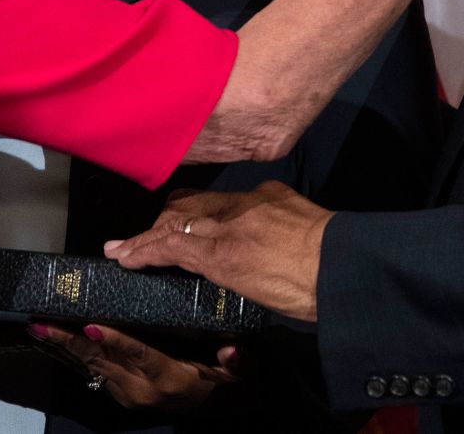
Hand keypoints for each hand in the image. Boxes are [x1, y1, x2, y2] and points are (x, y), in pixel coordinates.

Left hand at [27, 321, 239, 410]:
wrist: (215, 410)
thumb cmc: (225, 382)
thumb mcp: (239, 373)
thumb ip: (237, 362)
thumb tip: (233, 350)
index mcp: (169, 378)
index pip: (139, 354)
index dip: (115, 340)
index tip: (90, 325)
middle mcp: (142, 390)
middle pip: (102, 360)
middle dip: (69, 340)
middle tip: (41, 322)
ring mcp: (127, 394)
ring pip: (91, 366)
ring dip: (62, 346)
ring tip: (37, 326)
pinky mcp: (119, 393)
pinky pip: (92, 370)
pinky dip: (71, 353)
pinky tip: (52, 337)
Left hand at [103, 182, 331, 322]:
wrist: (342, 268)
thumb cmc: (335, 261)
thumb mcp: (307, 230)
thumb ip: (282, 229)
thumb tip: (270, 245)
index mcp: (267, 195)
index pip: (216, 201)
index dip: (189, 212)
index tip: (175, 221)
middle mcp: (243, 203)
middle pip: (189, 206)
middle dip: (163, 221)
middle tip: (141, 239)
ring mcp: (229, 227)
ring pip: (174, 225)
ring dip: (145, 239)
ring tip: (121, 250)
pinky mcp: (219, 254)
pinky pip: (171, 247)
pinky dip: (145, 251)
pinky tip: (128, 258)